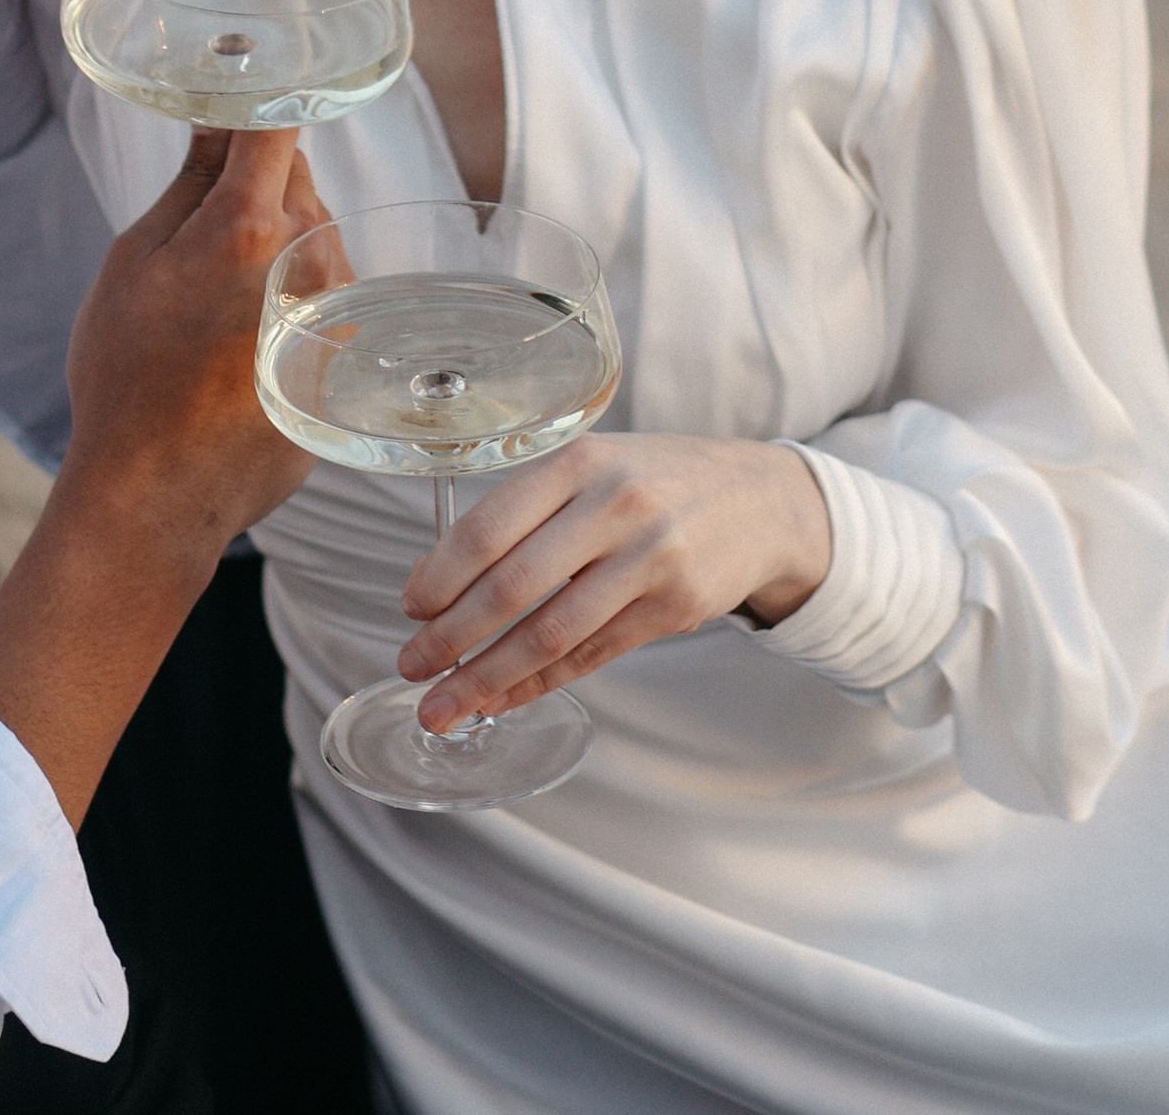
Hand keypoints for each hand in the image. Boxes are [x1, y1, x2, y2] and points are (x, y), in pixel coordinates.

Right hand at [61, 126, 328, 564]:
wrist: (156, 493)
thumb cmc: (127, 377)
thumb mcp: (135, 262)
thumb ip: (188, 184)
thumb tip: (219, 125)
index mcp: (248, 226)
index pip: (276, 124)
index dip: (256, 101)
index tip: (235, 99)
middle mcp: (308, 260)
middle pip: (297, 178)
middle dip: (255, 183)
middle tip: (200, 230)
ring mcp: (335, 311)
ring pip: (314, 234)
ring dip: (276, 242)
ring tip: (217, 303)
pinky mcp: (343, 355)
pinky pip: (323, 292)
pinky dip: (290, 295)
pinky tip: (242, 341)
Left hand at [395, 434, 831, 728]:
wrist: (760, 499)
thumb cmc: (652, 480)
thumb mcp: (592, 467)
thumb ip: (527, 510)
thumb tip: (441, 577)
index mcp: (578, 461)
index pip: (490, 525)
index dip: (441, 575)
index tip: (409, 609)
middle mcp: (613, 506)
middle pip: (513, 587)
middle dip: (452, 637)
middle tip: (411, 668)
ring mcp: (649, 560)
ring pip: (550, 634)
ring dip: (488, 678)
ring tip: (445, 706)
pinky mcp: (675, 607)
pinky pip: (590, 656)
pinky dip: (539, 684)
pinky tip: (503, 699)